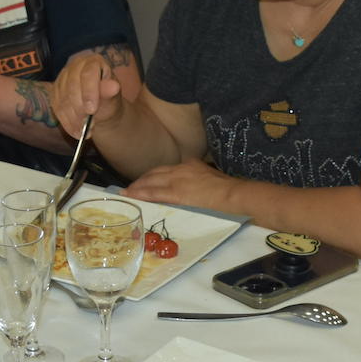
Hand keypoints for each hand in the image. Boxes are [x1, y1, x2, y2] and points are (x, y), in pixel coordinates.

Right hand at [47, 49, 124, 137]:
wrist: (101, 109)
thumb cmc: (109, 100)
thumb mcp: (113, 98)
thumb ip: (110, 92)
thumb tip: (114, 86)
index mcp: (93, 62)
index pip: (88, 73)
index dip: (89, 92)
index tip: (92, 110)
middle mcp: (75, 66)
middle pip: (72, 86)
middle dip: (80, 108)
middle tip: (89, 125)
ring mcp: (62, 79)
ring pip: (62, 99)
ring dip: (73, 119)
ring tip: (86, 131)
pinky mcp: (54, 93)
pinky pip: (57, 109)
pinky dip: (67, 123)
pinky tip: (76, 133)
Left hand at [124, 157, 238, 210]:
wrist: (233, 194)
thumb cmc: (228, 190)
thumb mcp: (212, 179)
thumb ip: (199, 181)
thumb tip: (195, 190)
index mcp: (190, 165)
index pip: (166, 169)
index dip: (153, 175)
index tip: (145, 181)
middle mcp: (181, 169)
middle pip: (155, 173)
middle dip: (141, 181)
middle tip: (131, 188)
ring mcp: (177, 180)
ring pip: (151, 182)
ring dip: (137, 188)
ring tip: (127, 193)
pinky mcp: (176, 193)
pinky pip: (153, 193)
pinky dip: (140, 194)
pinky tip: (131, 196)